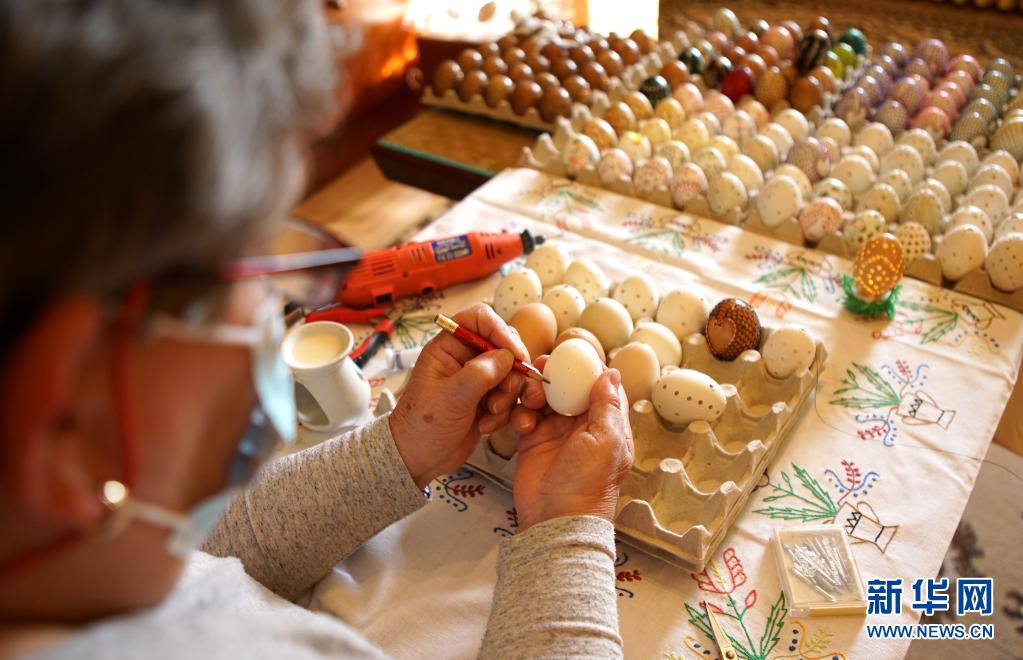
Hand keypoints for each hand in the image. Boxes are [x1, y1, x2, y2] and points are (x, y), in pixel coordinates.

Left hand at [389, 304, 529, 487]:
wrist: (418, 459)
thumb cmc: (423, 425)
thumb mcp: (451, 397)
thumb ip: (481, 373)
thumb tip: (508, 356)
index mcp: (448, 347)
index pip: (480, 319)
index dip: (500, 331)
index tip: (514, 354)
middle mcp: (464, 358)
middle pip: (502, 346)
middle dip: (510, 371)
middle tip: (505, 392)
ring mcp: (477, 379)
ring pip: (510, 373)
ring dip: (507, 396)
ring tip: (491, 414)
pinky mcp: (486, 399)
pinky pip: (509, 396)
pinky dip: (504, 411)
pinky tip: (486, 426)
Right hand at [508, 363, 633, 530]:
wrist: (556, 520)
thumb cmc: (587, 485)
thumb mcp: (606, 441)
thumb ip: (608, 405)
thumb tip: (612, 372)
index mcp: (606, 424)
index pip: (598, 386)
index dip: (584, 368)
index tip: (569, 355)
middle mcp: (582, 426)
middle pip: (567, 387)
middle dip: (553, 376)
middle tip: (540, 370)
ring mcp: (556, 433)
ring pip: (544, 398)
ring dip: (534, 393)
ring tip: (529, 401)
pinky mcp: (533, 442)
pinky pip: (525, 415)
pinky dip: (521, 413)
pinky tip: (522, 423)